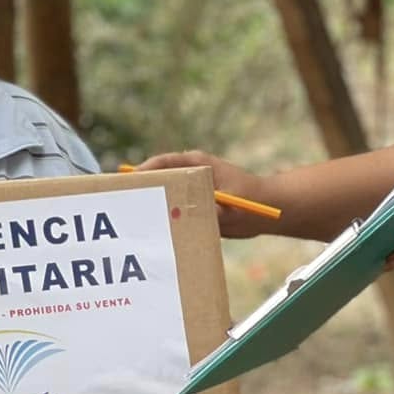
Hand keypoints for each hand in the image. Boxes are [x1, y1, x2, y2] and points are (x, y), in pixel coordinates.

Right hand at [134, 151, 273, 238]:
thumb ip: (207, 211)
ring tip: (134, 218)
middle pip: (159, 178)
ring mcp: (192, 189)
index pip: (164, 163)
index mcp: (198, 164)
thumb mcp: (229, 207)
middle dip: (142, 189)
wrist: (269, 210)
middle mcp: (191, 175)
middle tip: (124, 201)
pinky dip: (166, 217)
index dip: (144, 171)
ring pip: (165, 195)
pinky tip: (155, 231)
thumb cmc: (251, 202)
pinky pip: (175, 209)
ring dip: (153, 205)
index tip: (130, 181)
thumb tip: (183, 217)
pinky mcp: (195, 205)